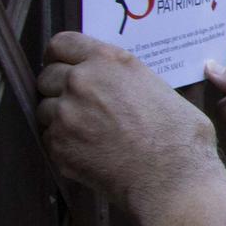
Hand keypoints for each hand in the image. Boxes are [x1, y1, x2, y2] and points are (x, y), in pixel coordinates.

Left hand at [36, 32, 225, 220]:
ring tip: (87, 131)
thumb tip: (123, 85)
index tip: (63, 65)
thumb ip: (129, 80)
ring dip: (60, 117)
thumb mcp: (163, 90)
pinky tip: (90, 151)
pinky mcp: (58, 146)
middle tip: (79, 104)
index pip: (62, 44)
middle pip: (47, 76)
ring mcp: (66, 115)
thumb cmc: (180, 138)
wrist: (172, 181)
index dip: (60, 56)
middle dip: (59, 88)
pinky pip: (50, 138)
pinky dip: (64, 144)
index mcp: (110, 62)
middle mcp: (82, 82)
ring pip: (45, 108)